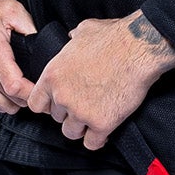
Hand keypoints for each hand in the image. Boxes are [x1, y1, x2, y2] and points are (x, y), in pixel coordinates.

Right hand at [0, 0, 36, 113]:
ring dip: (18, 101)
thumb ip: (30, 27)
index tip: (43, 87)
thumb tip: (43, 45)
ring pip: (4, 106)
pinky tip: (11, 87)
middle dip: (30, 97)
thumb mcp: (10, 9)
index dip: (33, 91)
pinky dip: (5, 100)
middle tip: (41, 87)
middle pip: (12, 100)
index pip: (14, 87)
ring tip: (26, 87)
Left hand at [25, 11, 174, 149]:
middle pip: (56, 118)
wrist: (138, 49)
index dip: (48, 105)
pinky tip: (104, 131)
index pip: (36, 103)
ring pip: (71, 133)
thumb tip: (71, 37)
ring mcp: (80, 112)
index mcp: (53, 74)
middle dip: (69, 114)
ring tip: (94, 119)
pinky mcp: (101, 123)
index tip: (59, 104)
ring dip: (82, 128)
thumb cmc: (114, 37)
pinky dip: (98, 139)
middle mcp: (62, 96)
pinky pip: (91, 143)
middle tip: (85, 106)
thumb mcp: (84, 30)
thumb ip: (72, 39)